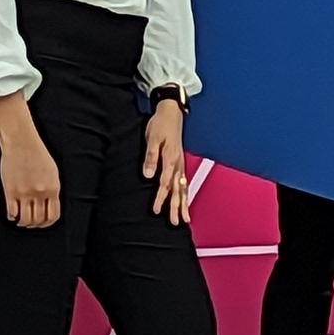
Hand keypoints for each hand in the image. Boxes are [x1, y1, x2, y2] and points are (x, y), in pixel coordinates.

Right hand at [0, 99, 62, 228]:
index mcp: (52, 189)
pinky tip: (12, 214)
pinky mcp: (10, 191)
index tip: (43, 223)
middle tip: (30, 224)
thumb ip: (51, 189)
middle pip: (38, 220)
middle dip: (34, 225)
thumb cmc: (36, 153)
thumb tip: (49, 204)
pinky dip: (12, 217)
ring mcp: (24, 193)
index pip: (53, 216)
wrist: (21, 142)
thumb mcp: (52, 172)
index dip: (47, 223)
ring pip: (25, 220)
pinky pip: (11, 212)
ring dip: (23, 223)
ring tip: (21, 220)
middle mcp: (39, 193)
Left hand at [143, 96, 193, 221]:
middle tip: (174, 222)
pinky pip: (184, 183)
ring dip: (183, 204)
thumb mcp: (152, 138)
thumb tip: (147, 175)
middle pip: (177, 190)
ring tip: (184, 219)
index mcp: (171, 159)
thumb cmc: (160, 124)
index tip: (156, 210)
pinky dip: (185, 195)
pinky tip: (185, 202)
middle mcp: (178, 164)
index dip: (160, 197)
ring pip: (183, 188)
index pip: (165, 182)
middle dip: (176, 207)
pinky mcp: (180, 163)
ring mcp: (181, 164)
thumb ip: (150, 157)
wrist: (171, 112)